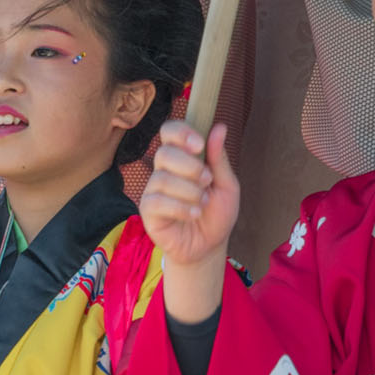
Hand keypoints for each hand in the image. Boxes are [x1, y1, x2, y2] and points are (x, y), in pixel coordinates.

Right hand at [139, 121, 236, 322]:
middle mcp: (165, 170)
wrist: (209, 246)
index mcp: (183, 158)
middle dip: (190, 166)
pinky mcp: (148, 210)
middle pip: (165, 152)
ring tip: (202, 203)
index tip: (199, 144)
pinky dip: (180, 207)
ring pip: (163, 179)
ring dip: (189, 191)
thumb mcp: (227, 185)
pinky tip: (194, 214)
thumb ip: (219, 158)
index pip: (170, 131)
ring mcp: (154, 190)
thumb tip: (219, 127)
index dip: (181, 132)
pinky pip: (158, 201)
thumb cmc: (216, 214)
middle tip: (207, 181)